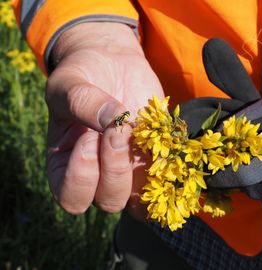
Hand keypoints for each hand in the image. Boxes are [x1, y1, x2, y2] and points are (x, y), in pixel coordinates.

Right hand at [46, 22, 163, 214]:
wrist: (112, 63)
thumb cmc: (82, 75)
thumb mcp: (70, 84)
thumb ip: (82, 102)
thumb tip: (114, 120)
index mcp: (66, 166)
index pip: (72, 197)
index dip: (82, 175)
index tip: (88, 137)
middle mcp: (99, 175)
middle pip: (110, 201)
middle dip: (116, 168)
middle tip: (117, 130)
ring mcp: (131, 169)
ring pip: (142, 199)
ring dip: (145, 171)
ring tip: (139, 133)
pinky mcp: (155, 156)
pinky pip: (168, 177)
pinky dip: (172, 165)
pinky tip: (167, 140)